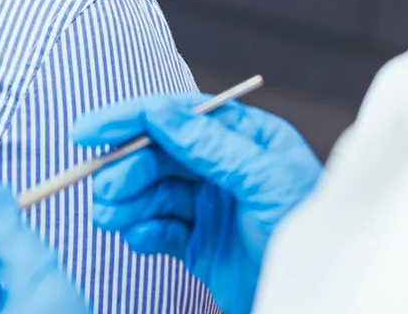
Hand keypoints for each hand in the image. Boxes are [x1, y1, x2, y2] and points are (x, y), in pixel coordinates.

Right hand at [72, 95, 322, 313]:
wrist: (317, 299)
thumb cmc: (308, 232)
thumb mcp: (265, 180)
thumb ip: (212, 146)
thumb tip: (159, 111)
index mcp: (248, 139)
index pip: (181, 116)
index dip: (132, 119)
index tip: (90, 131)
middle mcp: (226, 169)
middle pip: (161, 156)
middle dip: (128, 169)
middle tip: (105, 189)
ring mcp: (212, 208)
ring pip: (155, 194)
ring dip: (128, 202)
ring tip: (110, 217)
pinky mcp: (202, 246)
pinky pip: (161, 231)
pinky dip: (143, 232)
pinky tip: (140, 239)